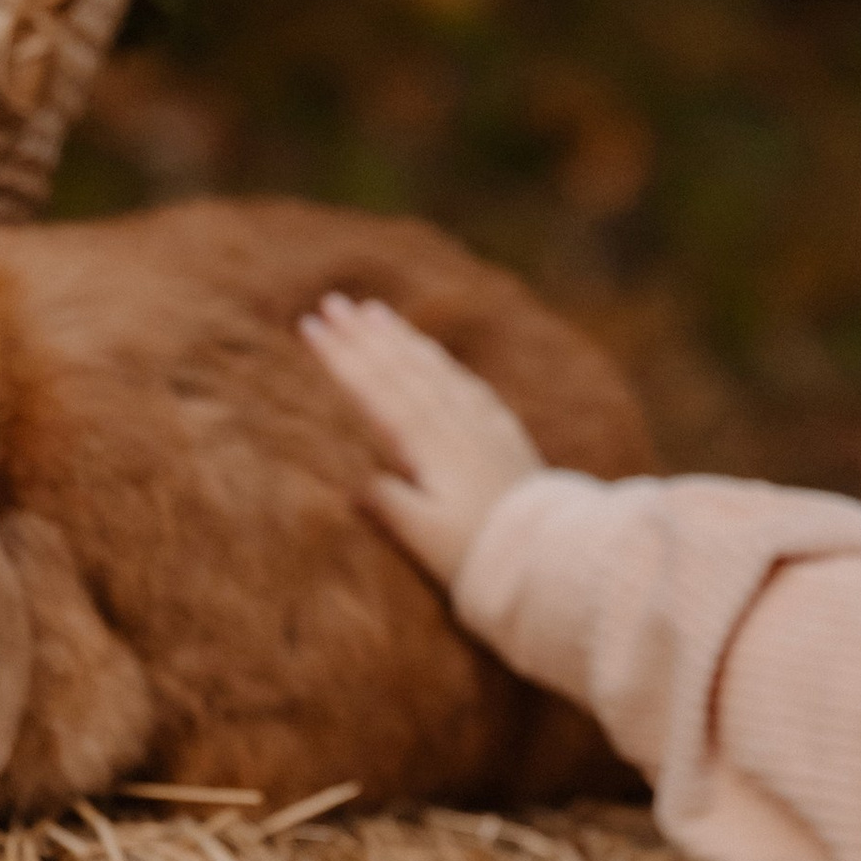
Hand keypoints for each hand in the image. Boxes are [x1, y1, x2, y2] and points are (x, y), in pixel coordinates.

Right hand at [299, 293, 547, 584]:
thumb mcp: (426, 539)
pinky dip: (443, 362)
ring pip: (434, 369)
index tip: (310, 328)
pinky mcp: (503, 434)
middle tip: (331, 303)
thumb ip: (389, 505)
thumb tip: (356, 479)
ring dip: (401, 338)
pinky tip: (432, 352)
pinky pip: (468, 384)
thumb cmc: (480, 556)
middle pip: (401, 369)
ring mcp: (482, 425)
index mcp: (430, 447)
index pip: (376, 391)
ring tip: (374, 310)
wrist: (550, 557)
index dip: (340, 358)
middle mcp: (455, 425)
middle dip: (362, 334)